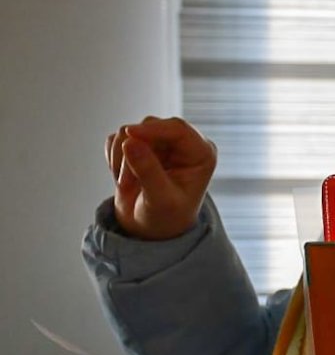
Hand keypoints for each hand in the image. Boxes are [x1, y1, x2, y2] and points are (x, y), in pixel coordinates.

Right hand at [105, 116, 216, 239]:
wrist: (150, 228)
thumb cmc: (166, 217)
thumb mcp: (160, 199)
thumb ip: (148, 171)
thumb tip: (129, 141)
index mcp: (201, 153)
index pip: (178, 128)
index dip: (153, 129)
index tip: (129, 135)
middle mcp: (183, 143)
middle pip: (150, 126)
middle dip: (132, 151)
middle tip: (126, 183)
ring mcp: (160, 142)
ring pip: (130, 132)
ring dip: (121, 157)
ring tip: (127, 184)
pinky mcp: (139, 144)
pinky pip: (117, 139)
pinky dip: (114, 158)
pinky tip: (123, 178)